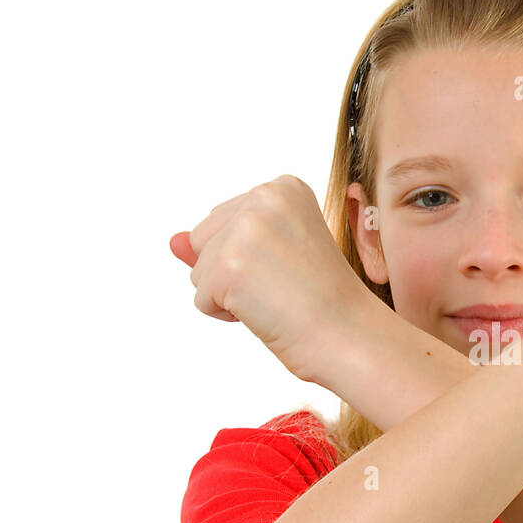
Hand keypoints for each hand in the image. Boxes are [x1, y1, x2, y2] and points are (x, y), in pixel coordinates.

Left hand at [169, 174, 370, 382]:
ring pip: (198, 268)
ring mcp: (244, 230)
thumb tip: (172, 242)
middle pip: (204, 238)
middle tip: (285, 285)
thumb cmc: (321, 301)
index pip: (226, 221)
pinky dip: (227, 315)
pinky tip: (266, 312)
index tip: (293, 267)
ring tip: (278, 297)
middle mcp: (262, 197)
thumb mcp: (271, 256)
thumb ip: (219, 241)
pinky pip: (200, 298)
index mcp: (282, 187)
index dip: (252, 256)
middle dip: (233, 270)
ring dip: (230, 294)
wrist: (350, 336)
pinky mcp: (228, 266)